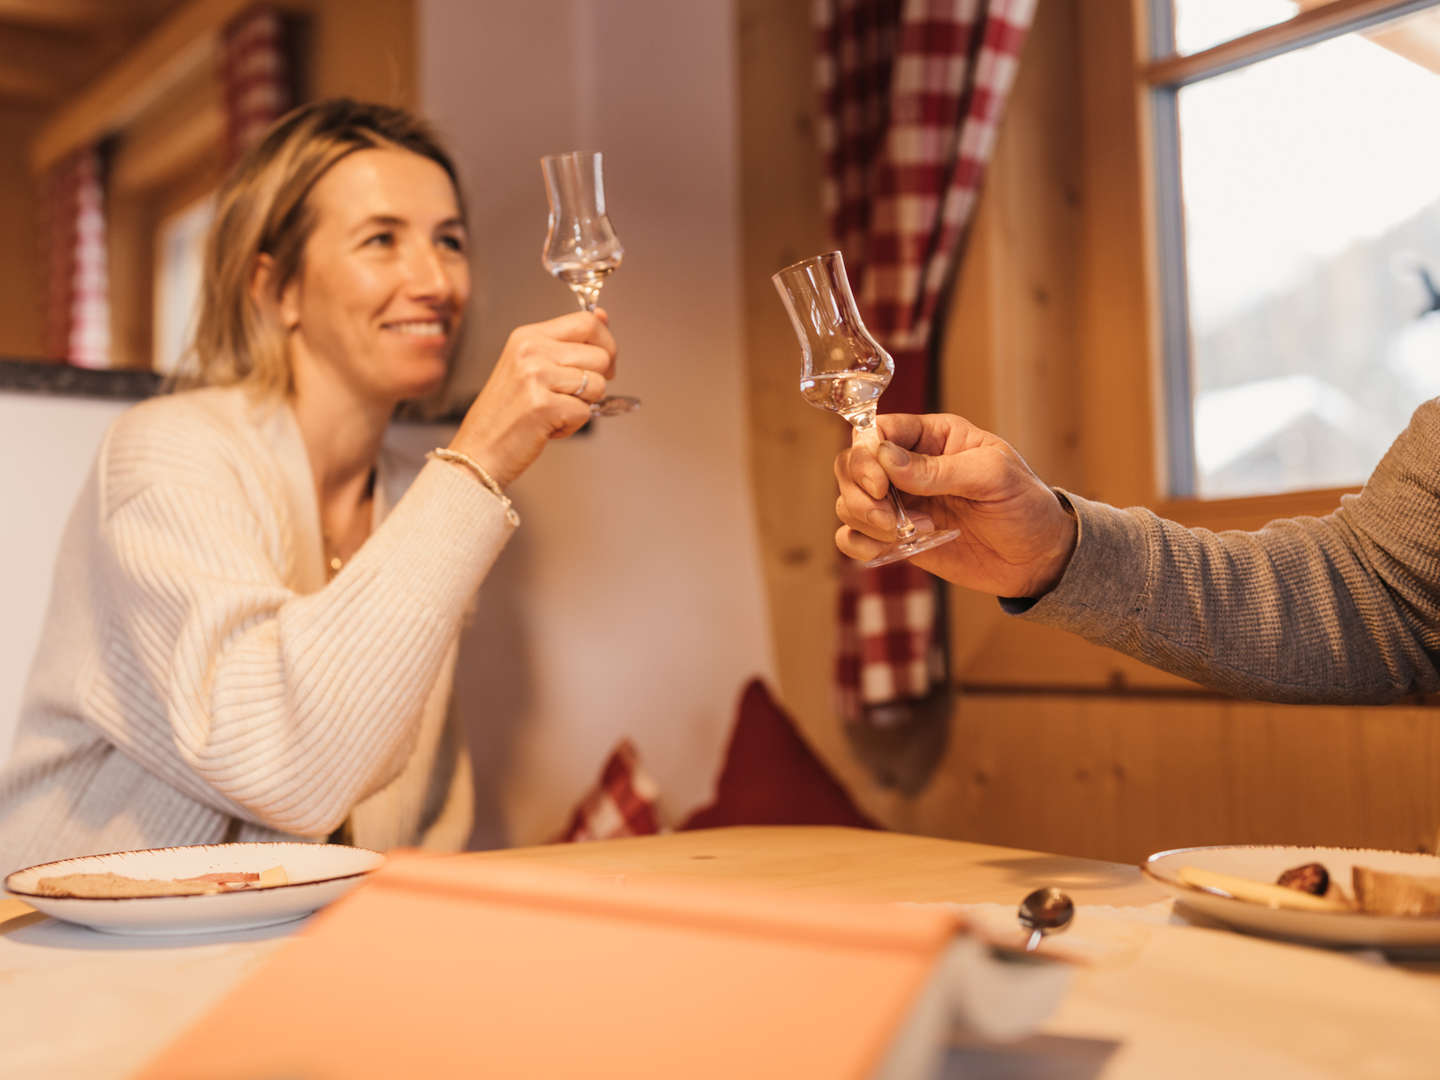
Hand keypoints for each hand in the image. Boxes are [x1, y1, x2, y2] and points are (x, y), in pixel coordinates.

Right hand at [448, 309, 616, 487]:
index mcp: (527, 336)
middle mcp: (530, 351)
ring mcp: (535, 377)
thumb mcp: (531, 365)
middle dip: (599, 380)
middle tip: (573, 395)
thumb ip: (567, 343)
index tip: (603, 364)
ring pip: (598, 385)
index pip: (586, 321)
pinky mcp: (542, 406)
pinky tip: (547, 426)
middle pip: (600, 355)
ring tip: (554, 410)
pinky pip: (585, 412)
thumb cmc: (506, 412)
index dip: (606, 343)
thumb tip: (602, 316)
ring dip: (584, 405)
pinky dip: (572, 425)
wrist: (478, 450)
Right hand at [833, 413, 1076, 597]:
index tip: (882, 484)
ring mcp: (900, 503)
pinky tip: (892, 549)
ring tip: (910, 533)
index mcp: (933, 436)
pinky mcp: (896, 537)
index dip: (866, 454)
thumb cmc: (1024, 505)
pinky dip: (861, 546)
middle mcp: (908, 466)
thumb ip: (939, 468)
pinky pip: (853, 537)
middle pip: (851, 464)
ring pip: (848, 502)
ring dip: (867, 521)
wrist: (1037, 558)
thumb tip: (886, 459)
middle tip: (890, 516)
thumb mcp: (993, 476)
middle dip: (861, 493)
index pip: (877, 430)